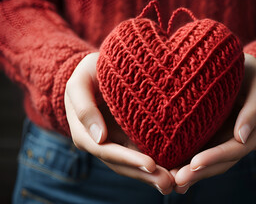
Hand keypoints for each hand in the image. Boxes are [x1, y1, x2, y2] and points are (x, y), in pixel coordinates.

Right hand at [64, 52, 173, 194]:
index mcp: (85, 133)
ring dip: (153, 176)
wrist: (98, 71)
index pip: (107, 151)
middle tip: (169, 182)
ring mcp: (117, 142)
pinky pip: (143, 153)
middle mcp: (101, 143)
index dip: (128, 159)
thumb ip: (83, 107)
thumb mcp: (80, 83)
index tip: (150, 164)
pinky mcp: (130, 137)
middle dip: (145, 175)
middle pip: (123, 164)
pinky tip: (175, 170)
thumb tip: (98, 138)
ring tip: (175, 182)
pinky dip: (157, 164)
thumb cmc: (88, 72)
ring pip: (134, 164)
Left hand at [172, 53, 255, 193]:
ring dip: (190, 174)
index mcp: (253, 132)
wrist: (241, 71)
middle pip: (219, 163)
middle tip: (176, 180)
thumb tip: (242, 137)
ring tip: (169, 181)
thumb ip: (254, 109)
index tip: (194, 164)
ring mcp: (223, 141)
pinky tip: (169, 171)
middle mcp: (238, 142)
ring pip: (208, 163)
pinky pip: (199, 153)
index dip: (215, 158)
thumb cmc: (250, 74)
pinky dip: (186, 164)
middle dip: (198, 173)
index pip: (234, 150)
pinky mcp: (211, 137)